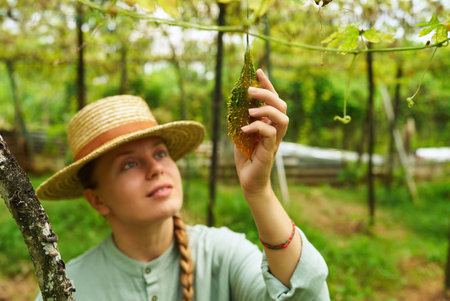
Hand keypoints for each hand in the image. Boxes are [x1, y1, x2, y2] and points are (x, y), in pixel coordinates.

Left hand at [234, 69, 288, 196]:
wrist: (249, 180)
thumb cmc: (246, 157)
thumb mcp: (240, 133)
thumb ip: (241, 119)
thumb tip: (235, 101)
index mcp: (269, 122)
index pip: (273, 100)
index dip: (267, 84)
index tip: (258, 71)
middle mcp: (275, 129)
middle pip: (281, 105)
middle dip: (267, 93)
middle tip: (250, 89)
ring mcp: (275, 140)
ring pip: (282, 118)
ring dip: (266, 109)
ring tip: (249, 111)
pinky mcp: (270, 150)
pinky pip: (270, 133)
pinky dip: (257, 127)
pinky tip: (244, 129)